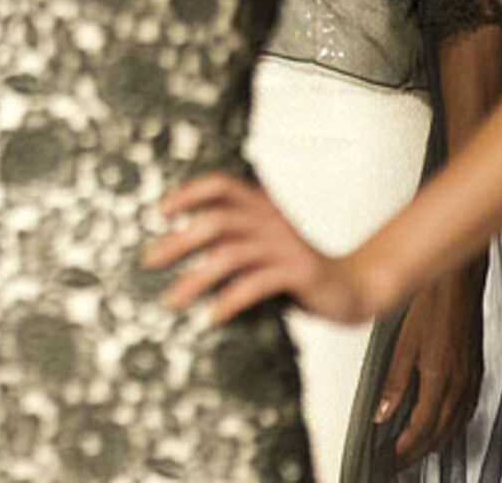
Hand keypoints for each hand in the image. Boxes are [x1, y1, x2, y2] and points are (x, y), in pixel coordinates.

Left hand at [145, 172, 374, 324]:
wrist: (351, 286)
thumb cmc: (292, 267)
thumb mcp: (259, 243)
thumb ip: (228, 236)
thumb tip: (170, 243)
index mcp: (260, 206)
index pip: (220, 184)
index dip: (188, 193)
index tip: (159, 212)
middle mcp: (270, 221)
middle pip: (215, 222)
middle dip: (177, 241)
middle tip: (149, 261)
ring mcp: (285, 247)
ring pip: (230, 256)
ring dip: (195, 279)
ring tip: (172, 301)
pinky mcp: (298, 274)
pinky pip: (255, 284)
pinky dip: (229, 300)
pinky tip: (212, 317)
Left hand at [375, 268, 482, 466]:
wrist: (456, 289)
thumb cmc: (430, 309)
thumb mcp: (404, 345)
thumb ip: (394, 382)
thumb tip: (382, 411)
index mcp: (438, 378)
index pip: (422, 425)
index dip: (407, 445)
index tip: (392, 455)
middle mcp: (459, 383)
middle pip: (439, 430)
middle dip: (419, 450)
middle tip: (400, 461)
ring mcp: (470, 379)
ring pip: (454, 423)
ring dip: (436, 441)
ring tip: (417, 451)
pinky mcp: (474, 373)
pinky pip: (465, 409)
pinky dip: (451, 424)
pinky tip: (443, 426)